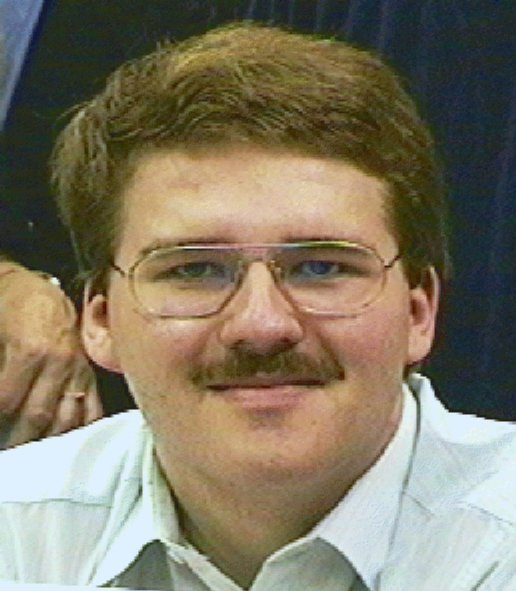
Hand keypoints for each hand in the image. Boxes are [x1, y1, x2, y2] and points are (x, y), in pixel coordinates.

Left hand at [0, 262, 101, 447]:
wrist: (41, 292)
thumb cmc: (11, 309)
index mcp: (30, 351)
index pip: (6, 402)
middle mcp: (60, 364)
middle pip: (37, 418)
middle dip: (15, 441)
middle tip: (7, 453)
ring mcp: (80, 371)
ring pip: (67, 420)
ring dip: (46, 442)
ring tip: (31, 456)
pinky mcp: (91, 375)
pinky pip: (92, 410)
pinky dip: (81, 431)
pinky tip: (68, 447)